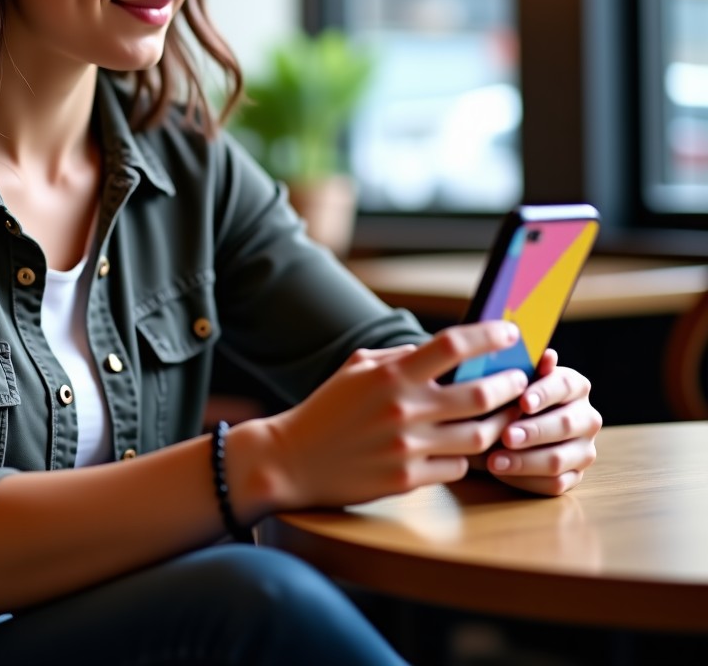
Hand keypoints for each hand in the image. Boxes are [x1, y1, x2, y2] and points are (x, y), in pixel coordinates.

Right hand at [257, 321, 531, 511]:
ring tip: (504, 416)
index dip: (488, 335)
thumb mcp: (357, 367)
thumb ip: (400, 356)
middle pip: (480, 394)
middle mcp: (403, 408)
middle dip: (510, 385)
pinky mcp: (407, 480)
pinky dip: (465, 456)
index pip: (452, 345)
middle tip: (520, 380)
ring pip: (480, 436)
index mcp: (391, 374)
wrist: (293, 459)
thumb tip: (440, 349)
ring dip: (498, 424)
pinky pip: (457, 467)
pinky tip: (460, 448)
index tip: (511, 331)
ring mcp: (407, 447)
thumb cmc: (328, 409)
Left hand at [480, 348, 601, 495]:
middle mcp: (586, 417)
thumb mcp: (508, 380)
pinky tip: (501, 472)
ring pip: (560, 458)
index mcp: (574, 385)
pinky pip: (555, 483)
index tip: (522, 402)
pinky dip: (525, 479)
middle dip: (533, 431)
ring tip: (494, 460)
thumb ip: (526, 369)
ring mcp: (583, 449)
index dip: (545, 393)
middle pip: (566, 424)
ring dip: (525, 460)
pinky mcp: (574, 476)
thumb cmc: (503, 397)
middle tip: (506, 435)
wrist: (493, 426)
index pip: (565, 385)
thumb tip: (548, 355)